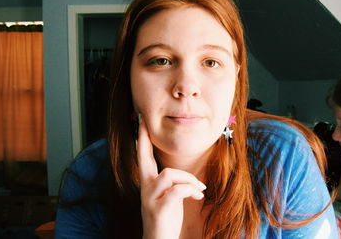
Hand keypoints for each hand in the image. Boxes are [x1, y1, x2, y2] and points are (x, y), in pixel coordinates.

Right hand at [137, 119, 206, 238]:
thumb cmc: (166, 219)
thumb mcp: (168, 198)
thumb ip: (172, 185)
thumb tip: (188, 178)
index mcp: (148, 183)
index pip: (143, 157)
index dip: (142, 139)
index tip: (141, 122)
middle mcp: (145, 188)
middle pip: (144, 158)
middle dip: (143, 139)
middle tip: (144, 122)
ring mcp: (150, 198)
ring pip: (170, 174)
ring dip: (189, 180)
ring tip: (199, 190)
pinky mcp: (159, 209)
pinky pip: (177, 190)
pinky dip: (191, 190)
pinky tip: (198, 197)